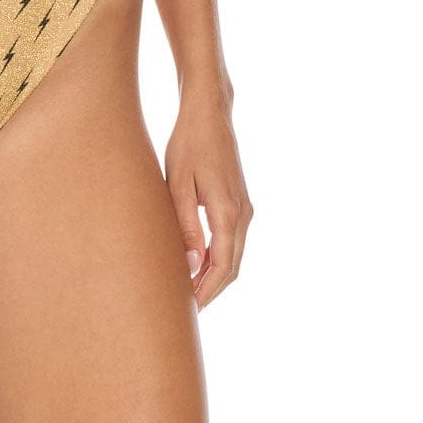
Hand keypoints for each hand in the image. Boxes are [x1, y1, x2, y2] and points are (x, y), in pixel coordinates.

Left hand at [165, 91, 253, 310]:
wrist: (209, 114)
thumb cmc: (188, 144)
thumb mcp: (178, 184)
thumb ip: (185, 226)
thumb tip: (191, 265)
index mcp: (228, 212)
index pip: (223, 266)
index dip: (207, 290)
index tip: (190, 308)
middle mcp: (243, 214)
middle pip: (232, 266)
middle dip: (211, 289)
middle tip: (186, 307)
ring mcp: (244, 207)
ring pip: (234, 254)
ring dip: (215, 274)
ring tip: (188, 289)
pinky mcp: (239, 201)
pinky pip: (232, 240)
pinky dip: (218, 257)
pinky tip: (197, 261)